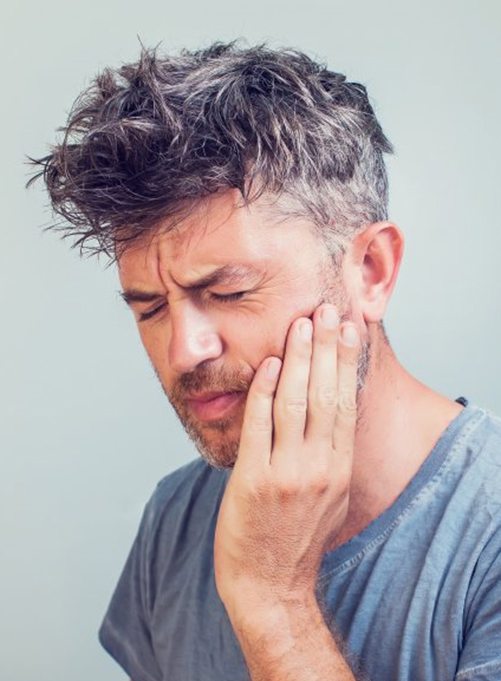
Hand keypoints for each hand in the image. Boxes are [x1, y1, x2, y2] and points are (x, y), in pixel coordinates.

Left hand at [213, 304, 359, 621]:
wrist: (269, 584)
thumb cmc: (295, 537)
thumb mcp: (328, 496)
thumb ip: (329, 454)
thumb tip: (328, 414)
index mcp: (338, 468)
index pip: (345, 402)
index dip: (345, 362)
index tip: (347, 328)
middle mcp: (319, 467)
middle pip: (325, 394)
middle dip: (326, 348)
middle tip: (326, 309)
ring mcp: (287, 474)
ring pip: (295, 403)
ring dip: (297, 360)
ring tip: (300, 325)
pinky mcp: (254, 480)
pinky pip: (260, 426)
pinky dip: (263, 392)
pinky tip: (266, 364)